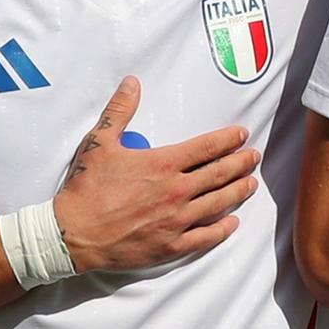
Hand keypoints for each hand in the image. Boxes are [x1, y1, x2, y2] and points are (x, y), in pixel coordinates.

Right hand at [51, 79, 258, 271]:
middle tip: (254, 157)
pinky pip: (206, 236)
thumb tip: (132, 83)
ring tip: (251, 183)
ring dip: (238, 191)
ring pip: (218, 203)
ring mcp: (177, 220)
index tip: (242, 135)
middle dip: (241, 163)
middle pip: (219, 174)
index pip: (206, 147)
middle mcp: (176, 191)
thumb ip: (120, 110)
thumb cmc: (86, 188)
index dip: (228, 139)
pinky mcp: (172, 245)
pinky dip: (223, 228)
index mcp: (163, 164)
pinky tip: (233, 222)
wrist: (73, 233)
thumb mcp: (99, 142)